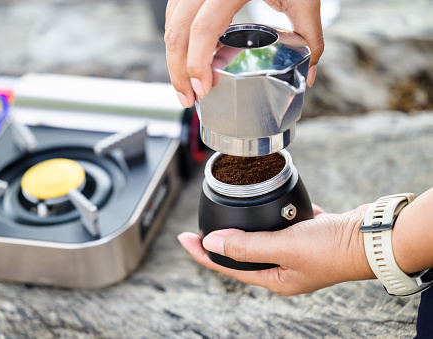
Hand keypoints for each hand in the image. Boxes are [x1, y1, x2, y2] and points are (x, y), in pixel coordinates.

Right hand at [164, 0, 324, 107]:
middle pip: (177, 31)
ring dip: (175, 58)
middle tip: (189, 98)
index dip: (197, 63)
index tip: (203, 89)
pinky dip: (179, 40)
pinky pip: (175, 14)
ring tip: (188, 85)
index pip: (203, 28)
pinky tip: (189, 59)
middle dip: (178, 70)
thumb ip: (309, 35)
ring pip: (171, 23)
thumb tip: (308, 74)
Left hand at [178, 204, 375, 295]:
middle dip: (217, 243)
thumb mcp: (284, 247)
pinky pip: (279, 226)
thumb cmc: (333, 248)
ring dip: (241, 229)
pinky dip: (268, 217)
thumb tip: (211, 243)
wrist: (372, 236)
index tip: (183, 239)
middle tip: (197, 230)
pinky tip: (261, 206)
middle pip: (240, 255)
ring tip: (223, 217)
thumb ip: (247, 245)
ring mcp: (295, 251)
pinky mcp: (306, 235)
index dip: (203, 254)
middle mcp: (283, 268)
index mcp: (275, 279)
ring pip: (259, 239)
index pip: (228, 267)